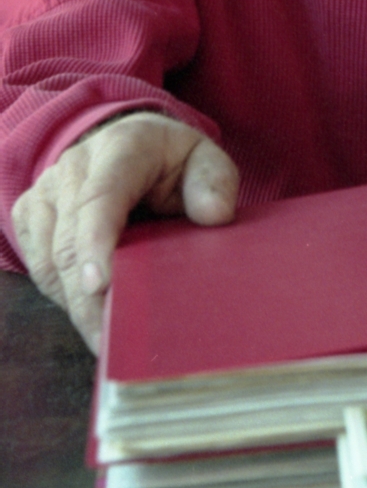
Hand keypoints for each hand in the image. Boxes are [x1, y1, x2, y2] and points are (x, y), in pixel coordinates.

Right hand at [11, 112, 238, 354]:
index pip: (100, 197)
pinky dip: (61, 295)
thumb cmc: (171, 161)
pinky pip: (37, 265)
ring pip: (48, 260)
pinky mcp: (31, 213)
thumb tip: (214, 215)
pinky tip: (91, 312)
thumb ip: (214, 181)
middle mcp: (75, 166)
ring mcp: (46, 190)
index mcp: (122, 148)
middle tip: (113, 343)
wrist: (130, 144)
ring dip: (74, 304)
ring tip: (107, 339)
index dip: (95, 242)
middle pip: (68, 241)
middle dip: (87, 298)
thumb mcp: (204, 159)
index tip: (99, 285)